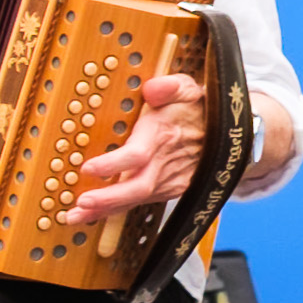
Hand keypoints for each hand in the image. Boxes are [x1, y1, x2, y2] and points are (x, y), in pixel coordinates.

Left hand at [65, 73, 201, 225]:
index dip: (112, 164)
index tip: (87, 168)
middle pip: (137, 187)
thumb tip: (153, 88)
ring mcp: (169, 180)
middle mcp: (166, 163)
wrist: (227, 134)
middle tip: (79, 204)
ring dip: (105, 210)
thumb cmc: (196, 107)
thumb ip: (169, 86)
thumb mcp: (186, 88)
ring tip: (74, 216)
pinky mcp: (169, 190)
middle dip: (107, 199)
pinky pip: (140, 202)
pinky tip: (92, 214)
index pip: (137, 155)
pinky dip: (115, 210)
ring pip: (136, 200)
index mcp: (163, 135)